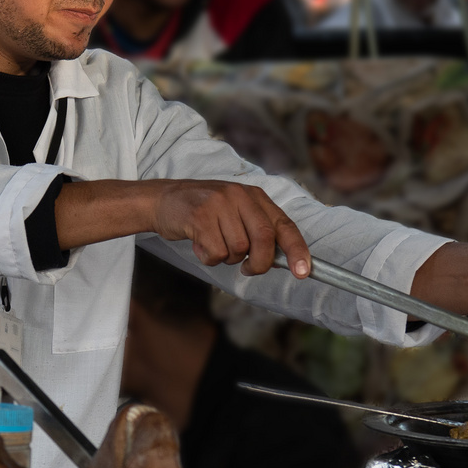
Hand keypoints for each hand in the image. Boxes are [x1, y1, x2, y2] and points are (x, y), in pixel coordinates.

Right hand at [152, 180, 309, 277]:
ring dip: (227, 258)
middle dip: (260, 262)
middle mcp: (240, 196)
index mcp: (254, 196)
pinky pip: (217, 252)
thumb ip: (257, 231)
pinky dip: (209, 258)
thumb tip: (283, 260)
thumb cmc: (204, 213)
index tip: (304, 272)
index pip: (284, 224)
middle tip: (247, 268)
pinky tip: (199, 245)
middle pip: (265, 238)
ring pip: (239, 249)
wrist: (163, 200)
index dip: (297, 250)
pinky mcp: (200, 216)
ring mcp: (220, 203)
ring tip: (212, 244)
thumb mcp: (235, 213)